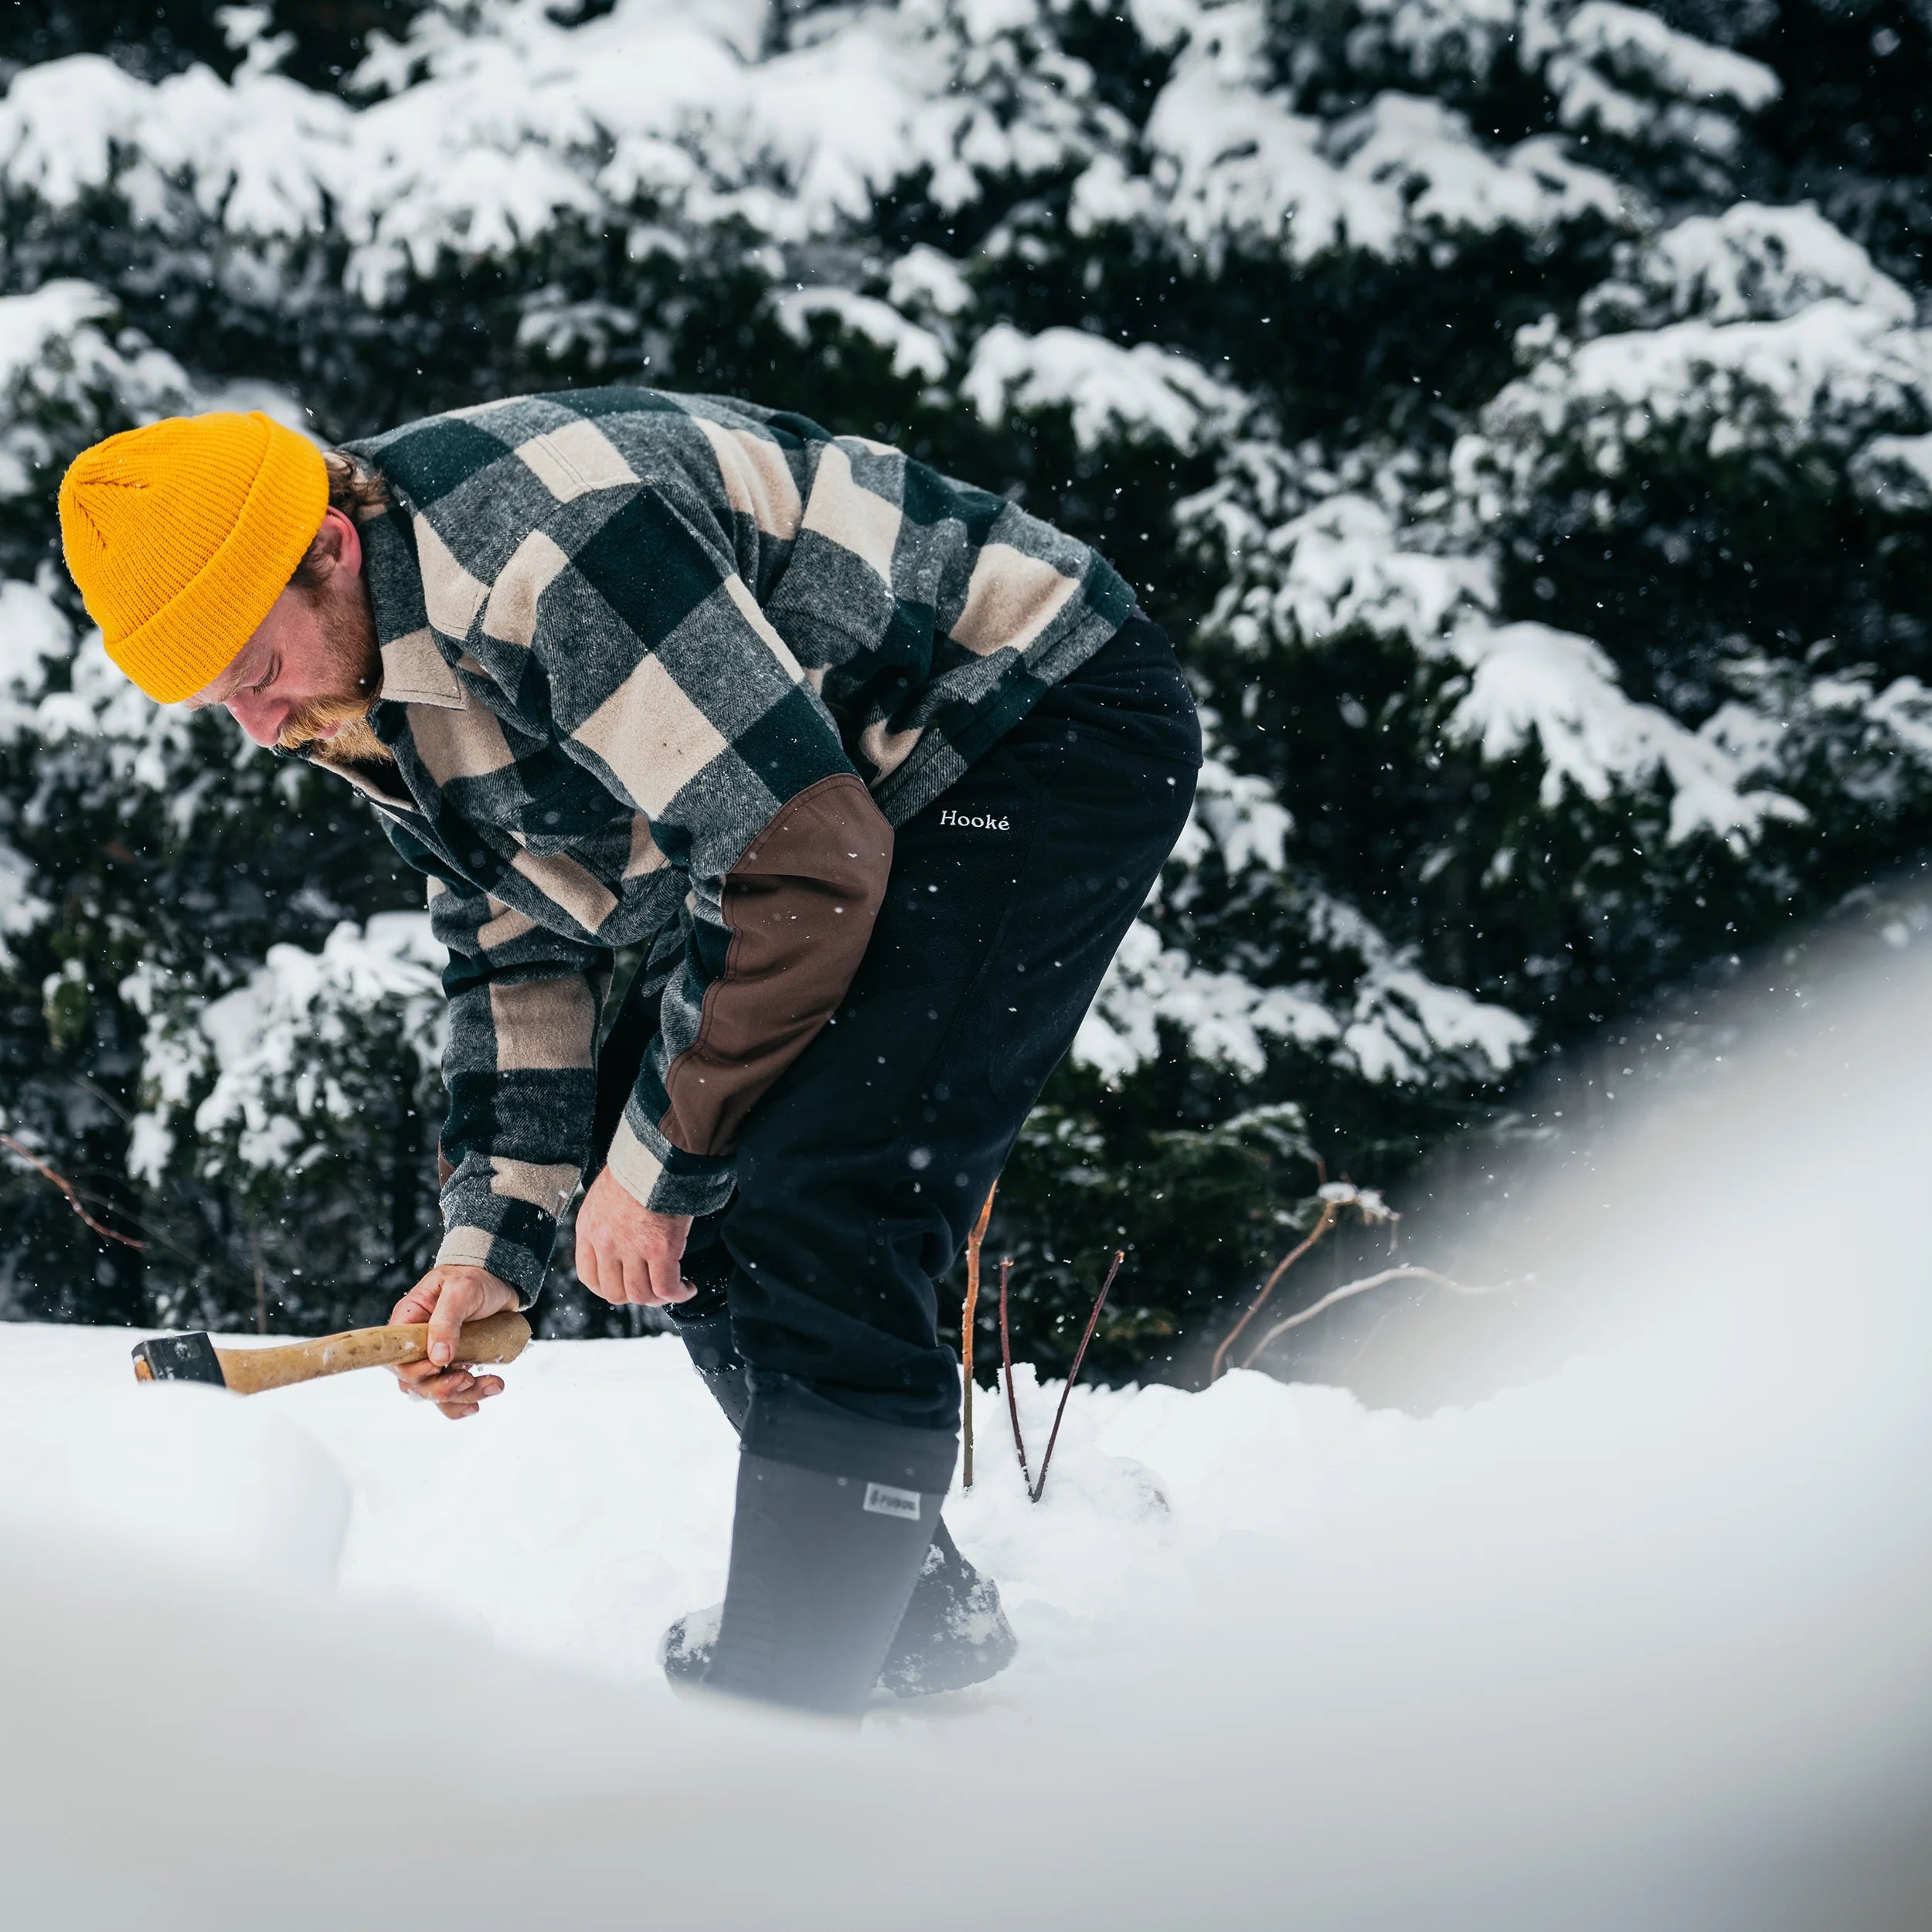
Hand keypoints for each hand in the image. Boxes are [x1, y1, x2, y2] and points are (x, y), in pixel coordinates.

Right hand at [389, 1264, 520, 1420]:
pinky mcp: (454, 1364)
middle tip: (469, 1378)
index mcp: (408, 1321)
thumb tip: (437, 1357)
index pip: (396, 1359)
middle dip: (442, 1388)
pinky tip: (487, 1392)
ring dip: (462, 1396)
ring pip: (435, 1392)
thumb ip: (446, 1320)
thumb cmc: (475, 1278)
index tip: (440, 1365)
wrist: (499, 1280)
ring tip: (492, 1384)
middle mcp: (417, 1343)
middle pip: (415, 1383)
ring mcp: (435, 1356)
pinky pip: (452, 1394)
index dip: (415, 1371)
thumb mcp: (461, 1290)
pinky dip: (467, 1400)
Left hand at [575, 1164, 693, 1306]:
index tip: (624, 1285)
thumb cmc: (637, 1166)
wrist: (656, 1153)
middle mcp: (606, 1243)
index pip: (589, 1277)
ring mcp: (633, 1249)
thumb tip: (623, 1231)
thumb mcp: (606, 1193)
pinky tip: (688, 1287)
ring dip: (659, 1298)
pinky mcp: (661, 1249)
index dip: (608, 1288)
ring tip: (675, 1288)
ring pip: (642, 1295)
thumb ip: (607, 1219)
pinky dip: (679, 1293)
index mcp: (589, 1229)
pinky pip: (667, 1287)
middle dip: (635, 1295)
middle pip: (615, 1292)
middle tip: (652, 1286)